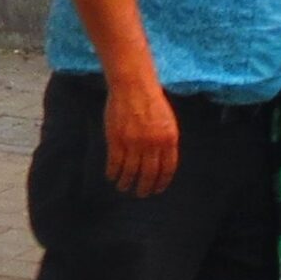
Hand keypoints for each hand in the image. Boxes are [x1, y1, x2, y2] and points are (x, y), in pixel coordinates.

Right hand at [103, 80, 179, 197]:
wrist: (133, 85)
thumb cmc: (151, 101)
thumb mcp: (167, 121)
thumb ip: (166, 141)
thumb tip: (161, 162)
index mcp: (169, 139)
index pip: (167, 169)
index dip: (161, 182)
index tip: (157, 189)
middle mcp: (152, 144)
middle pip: (149, 174)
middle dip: (144, 187)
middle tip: (140, 194)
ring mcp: (134, 143)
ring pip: (130, 171)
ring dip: (127, 183)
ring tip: (124, 188)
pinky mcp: (116, 139)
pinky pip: (115, 163)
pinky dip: (113, 173)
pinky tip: (112, 177)